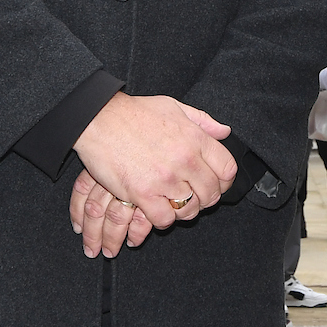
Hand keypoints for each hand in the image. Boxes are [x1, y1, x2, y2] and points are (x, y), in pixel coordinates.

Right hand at [72, 93, 234, 254]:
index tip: (218, 184)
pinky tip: (156, 209)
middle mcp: (185, 159)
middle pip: (211, 193)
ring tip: (174, 204)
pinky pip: (164, 220)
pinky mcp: (142, 193)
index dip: (225, 181)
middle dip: (206, 199)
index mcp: (195, 138)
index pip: (227, 169)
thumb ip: (203, 120)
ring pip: (189, 210)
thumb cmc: (134, 113)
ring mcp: (165, 178)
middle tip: (194, 197)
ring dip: (184, 210)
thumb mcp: (174, 106)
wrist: (99, 119)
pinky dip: (162, 219)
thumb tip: (224, 132)